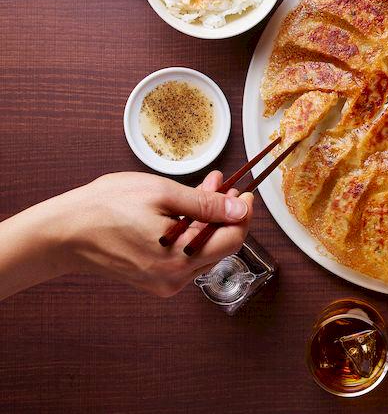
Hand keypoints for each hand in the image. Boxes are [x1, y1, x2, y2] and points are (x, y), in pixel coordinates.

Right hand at [56, 171, 251, 296]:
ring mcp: (164, 282)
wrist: (64, 232)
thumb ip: (205, 203)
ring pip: (205, 249)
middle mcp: (175, 278)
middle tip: (219, 183)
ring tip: (200, 190)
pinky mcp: (155, 279)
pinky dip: (191, 231)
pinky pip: (187, 255)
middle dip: (225, 212)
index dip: (244, 214)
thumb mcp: (161, 193)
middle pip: (220, 245)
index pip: (233, 239)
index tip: (245, 191)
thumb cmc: (105, 208)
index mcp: (179, 259)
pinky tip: (184, 210)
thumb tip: (239, 208)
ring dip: (208, 219)